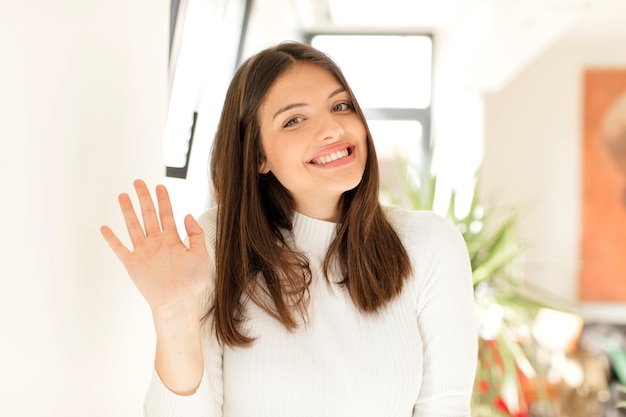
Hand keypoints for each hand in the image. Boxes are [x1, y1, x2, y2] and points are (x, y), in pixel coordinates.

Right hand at [100, 180, 208, 318]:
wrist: (178, 301)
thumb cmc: (192, 282)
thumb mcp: (201, 253)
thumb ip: (195, 233)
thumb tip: (187, 215)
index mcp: (173, 241)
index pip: (167, 215)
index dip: (163, 200)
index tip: (160, 186)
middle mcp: (157, 244)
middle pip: (148, 215)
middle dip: (144, 198)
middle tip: (138, 182)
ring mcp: (144, 253)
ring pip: (133, 226)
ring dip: (128, 211)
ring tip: (122, 195)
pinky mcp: (133, 264)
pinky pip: (119, 248)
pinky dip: (111, 239)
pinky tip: (104, 227)